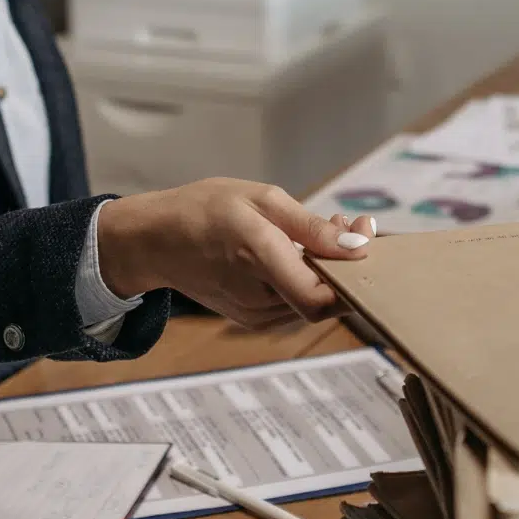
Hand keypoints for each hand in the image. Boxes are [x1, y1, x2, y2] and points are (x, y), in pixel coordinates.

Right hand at [96, 179, 374, 329]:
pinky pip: (294, 302)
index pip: (321, 298)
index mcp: (258, 259)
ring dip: (327, 270)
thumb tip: (357, 245)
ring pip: (311, 302)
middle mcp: (258, 298)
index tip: (365, 238)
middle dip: (346, 264)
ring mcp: (255, 315)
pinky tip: (301, 250)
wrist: (154, 241)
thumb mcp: (261, 200)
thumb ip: (312, 227)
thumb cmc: (204, 210)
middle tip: (352, 222)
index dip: (353, 278)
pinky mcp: (254, 318)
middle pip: (323, 300)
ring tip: (324, 229)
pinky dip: (306, 279)